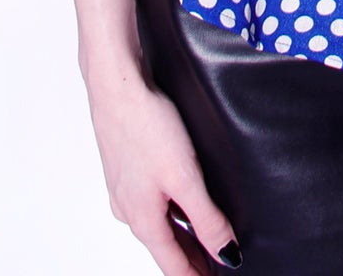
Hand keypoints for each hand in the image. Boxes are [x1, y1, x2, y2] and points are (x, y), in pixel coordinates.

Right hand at [87, 65, 241, 273]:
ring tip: (207, 239)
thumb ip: (206, 219)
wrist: (116, 86)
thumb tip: (225, 255)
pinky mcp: (125, 169)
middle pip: (165, 246)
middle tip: (218, 265)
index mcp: (143, 220)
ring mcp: (124, 189)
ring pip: (157, 223)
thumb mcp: (185, 177)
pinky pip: (151, 201)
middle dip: (192, 259)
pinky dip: (170, 211)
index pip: (174, 265)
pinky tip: (182, 200)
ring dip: (182, 234)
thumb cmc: (147, 127)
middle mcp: (129, 210)